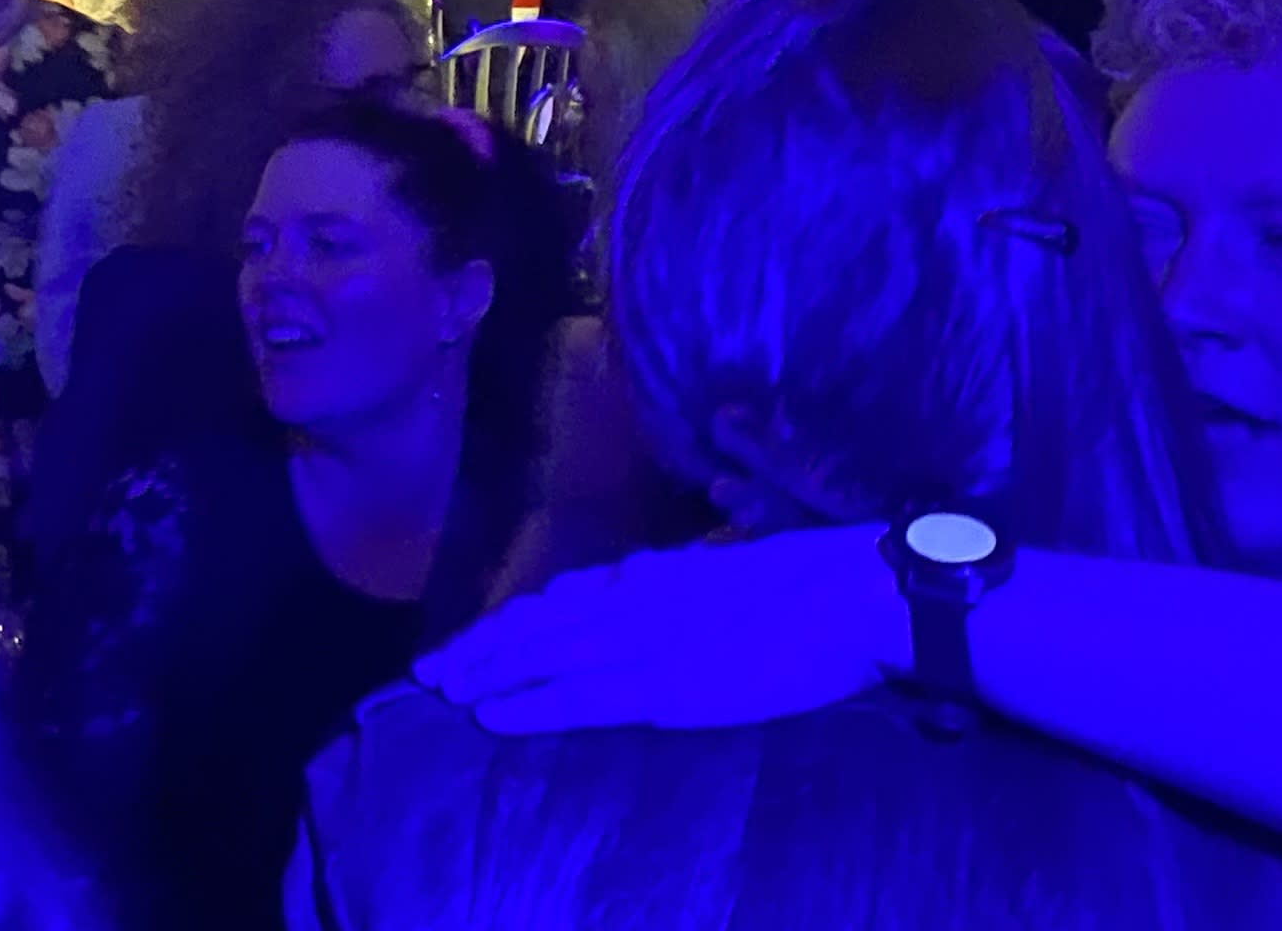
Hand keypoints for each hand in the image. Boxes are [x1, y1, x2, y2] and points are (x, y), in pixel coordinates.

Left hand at [415, 529, 906, 734]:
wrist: (850, 595)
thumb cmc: (804, 581)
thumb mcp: (720, 566)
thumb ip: (673, 582)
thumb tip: (639, 590)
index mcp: (647, 573)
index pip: (557, 598)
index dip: (508, 621)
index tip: (472, 639)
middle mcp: (629, 598)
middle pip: (532, 623)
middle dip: (478, 648)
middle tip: (430, 671)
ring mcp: (643, 640)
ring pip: (541, 656)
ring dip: (486, 673)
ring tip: (444, 691)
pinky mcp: (666, 684)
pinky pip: (579, 697)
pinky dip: (529, 704)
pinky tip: (492, 715)